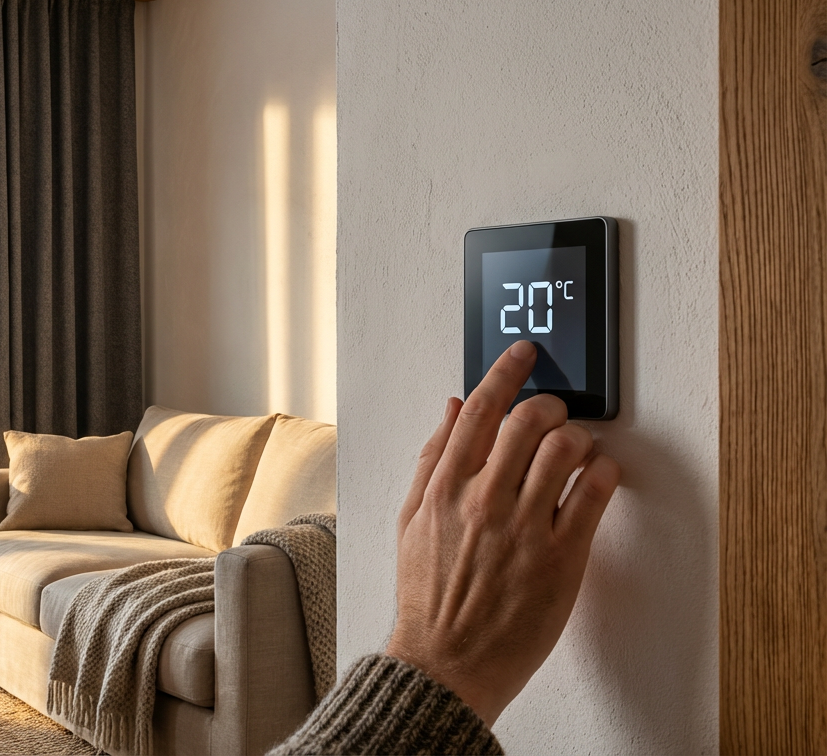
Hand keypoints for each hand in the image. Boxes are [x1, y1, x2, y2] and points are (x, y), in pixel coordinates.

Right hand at [385, 340, 621, 726]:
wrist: (445, 661)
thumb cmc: (429, 596)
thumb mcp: (412, 519)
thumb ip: (433, 459)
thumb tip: (454, 408)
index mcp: (444, 488)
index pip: (479, 409)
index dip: (506, 371)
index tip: (523, 354)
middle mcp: (484, 502)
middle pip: (529, 420)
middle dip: (549, 405)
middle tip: (554, 413)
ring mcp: (524, 529)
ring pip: (566, 448)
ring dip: (579, 437)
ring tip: (576, 450)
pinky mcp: (561, 558)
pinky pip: (593, 493)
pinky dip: (603, 471)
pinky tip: (597, 475)